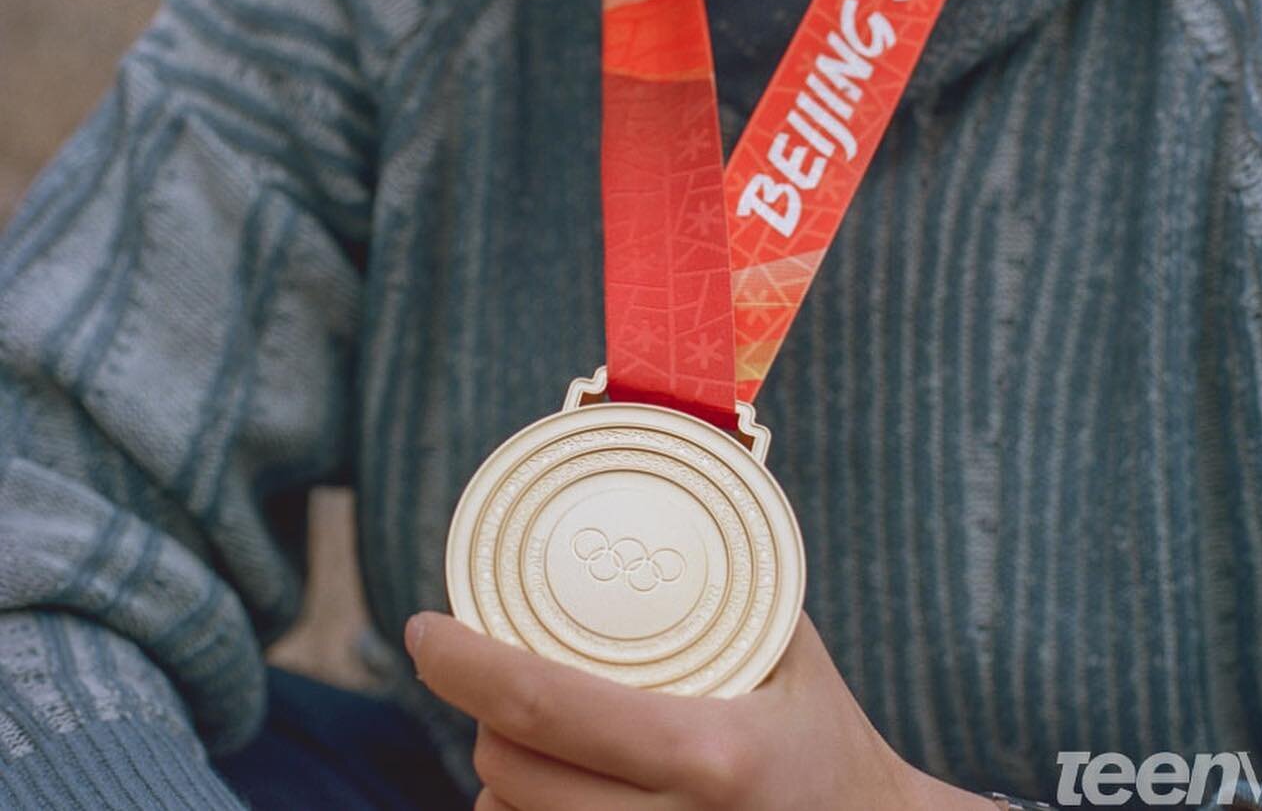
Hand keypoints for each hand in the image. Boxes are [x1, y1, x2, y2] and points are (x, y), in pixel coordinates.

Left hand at [406, 609, 982, 809]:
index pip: (544, 705)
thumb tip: (650, 493)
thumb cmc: (826, 735)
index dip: (464, 664)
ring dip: (498, 774)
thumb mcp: (787, 645)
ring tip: (510, 727)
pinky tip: (538, 784)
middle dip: (478, 716)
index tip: (422, 629)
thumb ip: (719, 588)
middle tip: (467, 663)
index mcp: (709, 752)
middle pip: (512, 772)